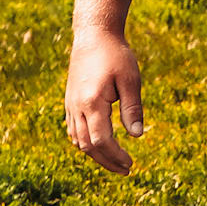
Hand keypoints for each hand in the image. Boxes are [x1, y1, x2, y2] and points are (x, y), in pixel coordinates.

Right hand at [65, 31, 145, 174]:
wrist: (93, 36)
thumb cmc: (115, 56)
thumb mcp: (130, 80)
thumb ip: (132, 108)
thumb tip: (137, 135)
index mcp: (91, 103)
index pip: (100, 141)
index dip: (115, 155)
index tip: (130, 163)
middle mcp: (76, 107)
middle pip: (87, 146)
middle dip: (106, 161)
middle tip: (126, 169)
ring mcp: (70, 105)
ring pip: (78, 140)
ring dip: (95, 154)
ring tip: (115, 162)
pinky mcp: (70, 102)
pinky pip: (74, 130)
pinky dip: (86, 142)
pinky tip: (100, 146)